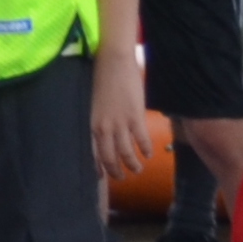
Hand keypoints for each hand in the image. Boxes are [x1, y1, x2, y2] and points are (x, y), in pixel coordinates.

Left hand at [91, 58, 152, 191]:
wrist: (113, 63)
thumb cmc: (103, 80)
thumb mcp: (96, 105)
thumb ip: (101, 120)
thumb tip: (107, 132)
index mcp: (92, 125)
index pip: (93, 153)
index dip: (98, 167)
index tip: (101, 177)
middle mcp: (103, 128)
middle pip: (109, 157)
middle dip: (116, 171)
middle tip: (123, 178)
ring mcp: (120, 123)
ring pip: (126, 152)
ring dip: (132, 164)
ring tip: (138, 170)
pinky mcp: (135, 116)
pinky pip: (141, 139)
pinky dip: (146, 148)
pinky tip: (149, 154)